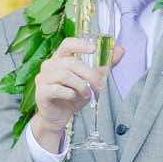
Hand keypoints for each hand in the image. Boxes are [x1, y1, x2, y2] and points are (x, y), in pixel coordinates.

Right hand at [30, 36, 118, 153]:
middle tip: (101, 86)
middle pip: (72, 62)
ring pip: (65, 75)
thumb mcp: (91, 80)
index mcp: (61, 58)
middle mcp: (50, 65)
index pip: (68, 44)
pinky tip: (74, 98)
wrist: (58, 117)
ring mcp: (43, 78)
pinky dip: (70, 94)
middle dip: (90, 74)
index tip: (94, 49)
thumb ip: (104, 66)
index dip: (80, 44)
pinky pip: (58, 89)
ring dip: (81, 85)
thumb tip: (120, 50)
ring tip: (88, 94)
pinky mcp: (41, 91)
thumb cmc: (72, 96)